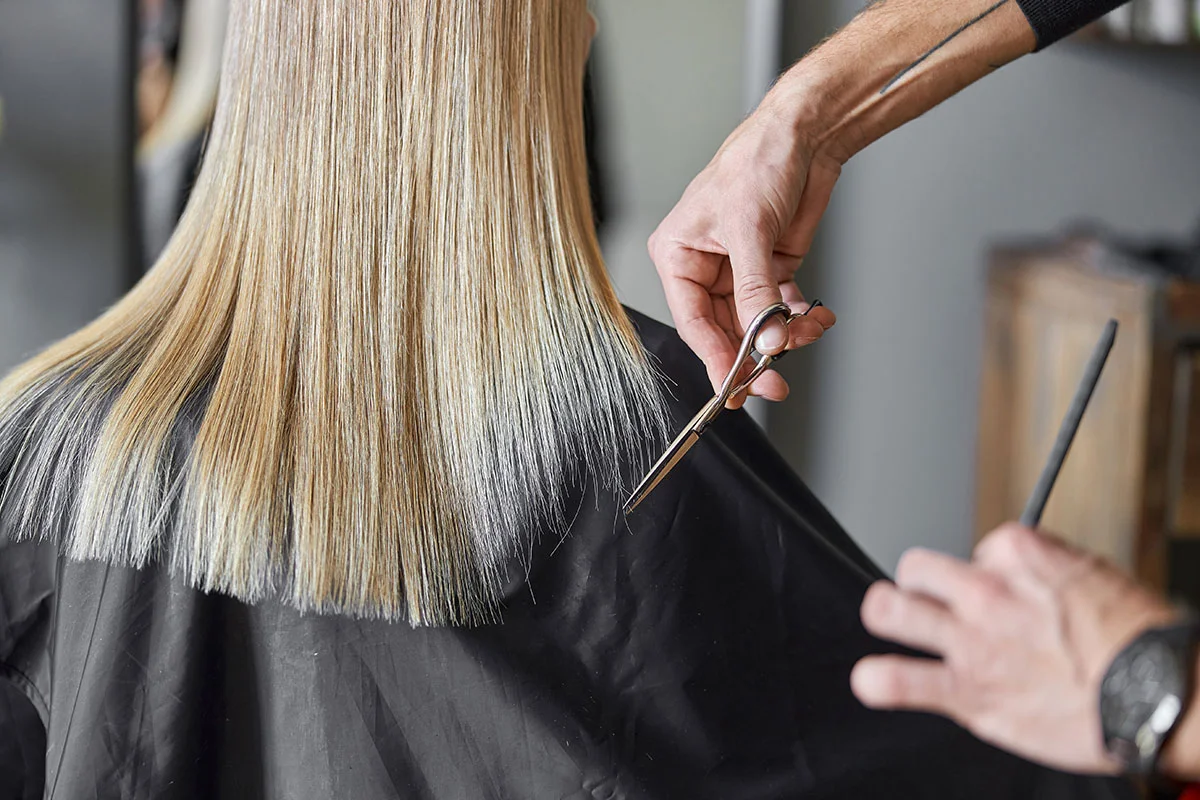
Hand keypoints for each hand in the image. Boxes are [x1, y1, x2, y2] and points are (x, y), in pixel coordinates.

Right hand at [649, 91, 837, 408]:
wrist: (806, 134)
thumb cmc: (758, 160)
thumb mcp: (749, 229)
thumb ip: (755, 292)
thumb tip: (764, 342)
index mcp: (679, 255)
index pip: (692, 321)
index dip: (715, 357)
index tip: (735, 386)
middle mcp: (706, 268)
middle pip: (724, 331)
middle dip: (753, 355)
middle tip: (774, 382)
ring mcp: (741, 271)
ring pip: (756, 325)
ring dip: (785, 336)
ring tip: (808, 331)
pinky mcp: (772, 269)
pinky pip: (782, 309)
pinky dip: (801, 319)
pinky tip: (817, 317)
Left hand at [851, 523, 1181, 774]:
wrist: (1161, 694)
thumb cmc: (1138, 642)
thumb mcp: (1094, 574)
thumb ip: (1044, 569)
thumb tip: (1018, 568)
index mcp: (1019, 555)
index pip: (975, 549)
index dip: (986, 572)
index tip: (1004, 592)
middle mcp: (986, 592)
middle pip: (916, 568)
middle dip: (921, 584)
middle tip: (931, 602)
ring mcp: (971, 641)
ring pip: (889, 610)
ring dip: (886, 615)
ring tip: (892, 623)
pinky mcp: (968, 690)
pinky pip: (899, 680)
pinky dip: (878, 681)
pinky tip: (873, 681)